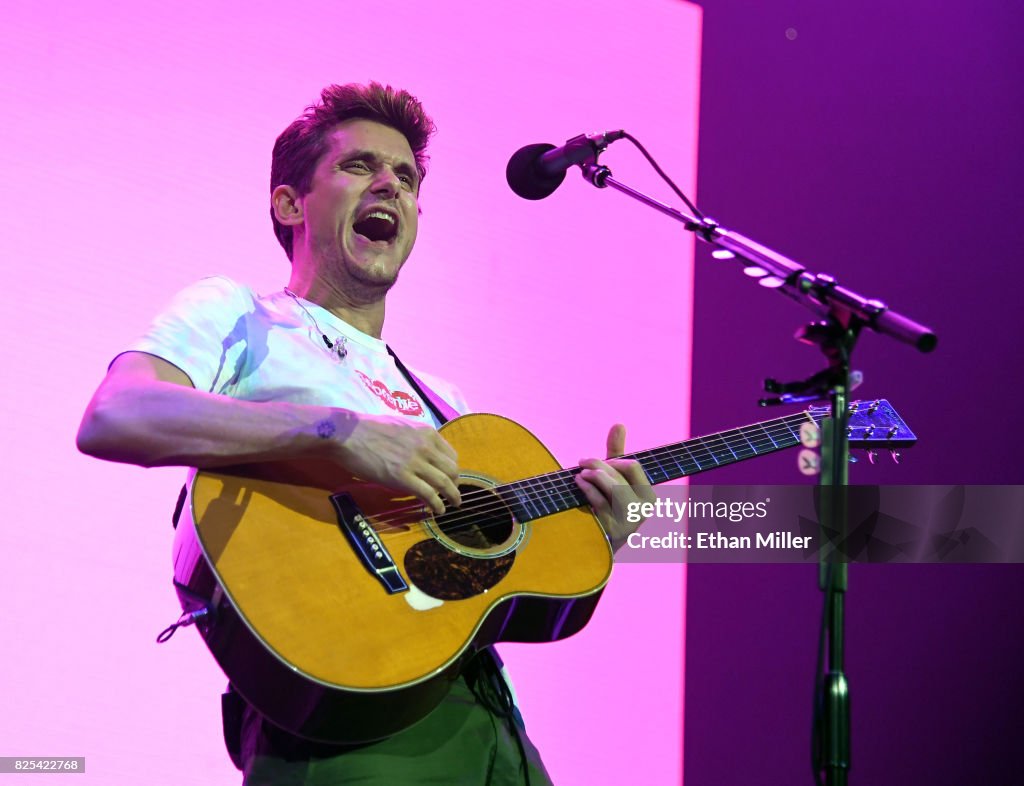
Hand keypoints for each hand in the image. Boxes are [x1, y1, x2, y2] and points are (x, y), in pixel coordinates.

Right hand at [330, 412, 460, 515]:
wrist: (348, 434)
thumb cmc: (369, 428)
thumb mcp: (402, 426)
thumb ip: (416, 438)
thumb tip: (421, 450)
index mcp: (427, 433)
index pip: (451, 454)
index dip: (453, 469)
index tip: (450, 477)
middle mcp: (426, 447)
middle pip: (452, 470)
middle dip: (455, 484)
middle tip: (454, 493)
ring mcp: (415, 462)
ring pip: (444, 483)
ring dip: (452, 496)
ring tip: (453, 505)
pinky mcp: (402, 478)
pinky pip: (428, 494)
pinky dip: (436, 504)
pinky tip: (437, 510)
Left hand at [574, 424, 655, 550]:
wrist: (599, 543)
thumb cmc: (608, 505)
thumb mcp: (615, 479)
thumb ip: (617, 453)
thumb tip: (619, 423)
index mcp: (649, 497)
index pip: (632, 466)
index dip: (613, 460)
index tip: (601, 461)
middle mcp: (643, 510)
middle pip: (619, 474)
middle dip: (597, 464)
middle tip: (582, 462)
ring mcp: (628, 521)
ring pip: (610, 486)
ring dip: (592, 476)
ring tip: (580, 474)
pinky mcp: (611, 530)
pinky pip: (598, 501)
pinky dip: (586, 489)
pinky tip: (579, 484)